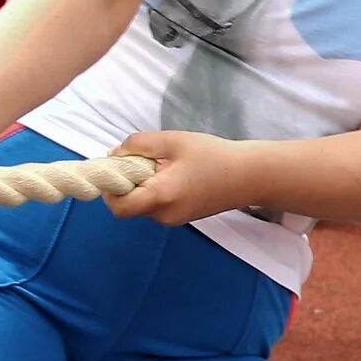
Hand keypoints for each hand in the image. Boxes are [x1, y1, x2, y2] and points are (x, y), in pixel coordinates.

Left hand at [107, 130, 250, 225]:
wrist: (250, 176)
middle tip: (145, 160)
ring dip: (143, 186)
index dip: (109, 188)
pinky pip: (157, 205)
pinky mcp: (182, 218)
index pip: (118, 206)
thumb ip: (137, 145)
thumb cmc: (213, 155)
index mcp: (161, 197)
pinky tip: (175, 174)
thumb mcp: (172, 141)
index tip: (117, 168)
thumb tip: (113, 155)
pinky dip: (156, 191)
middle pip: (128, 205)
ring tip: (166, 164)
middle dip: (127, 183)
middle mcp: (164, 215)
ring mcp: (173, 220)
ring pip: (142, 204)